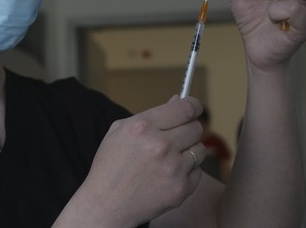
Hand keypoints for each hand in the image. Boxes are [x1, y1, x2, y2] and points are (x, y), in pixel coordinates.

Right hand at [74, 96, 204, 226]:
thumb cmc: (111, 166)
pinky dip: (186, 173)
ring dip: (188, 152)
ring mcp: (172, 168)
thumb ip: (151, 115)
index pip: (184, 108)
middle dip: (188, 130)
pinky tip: (168, 175)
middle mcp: (160, 145)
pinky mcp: (180, 189)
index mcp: (142, 126)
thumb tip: (178, 100)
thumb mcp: (120, 132)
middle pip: (196, 128)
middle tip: (176, 138)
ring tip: (169, 159)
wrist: (106, 204)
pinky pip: (197, 172)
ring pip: (199, 150)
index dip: (193, 105)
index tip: (194, 108)